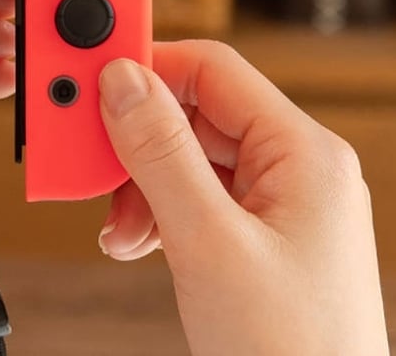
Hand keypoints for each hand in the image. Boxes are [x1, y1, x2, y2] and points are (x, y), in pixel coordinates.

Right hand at [96, 42, 389, 355]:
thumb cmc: (292, 352)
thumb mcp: (209, 244)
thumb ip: (162, 155)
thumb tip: (124, 82)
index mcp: (304, 153)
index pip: (213, 70)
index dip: (148, 68)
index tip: (91, 79)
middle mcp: (299, 171)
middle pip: (197, 116)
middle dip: (137, 145)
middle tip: (93, 170)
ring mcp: (284, 209)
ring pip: (194, 163)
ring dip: (142, 188)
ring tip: (119, 229)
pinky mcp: (265, 244)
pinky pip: (203, 203)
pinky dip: (160, 217)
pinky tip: (137, 243)